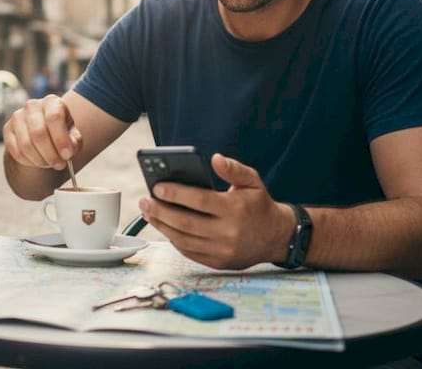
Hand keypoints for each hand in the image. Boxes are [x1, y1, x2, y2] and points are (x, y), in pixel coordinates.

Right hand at [3, 95, 82, 171]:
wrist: (42, 133)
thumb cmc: (61, 133)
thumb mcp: (73, 136)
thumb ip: (74, 143)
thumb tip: (67, 152)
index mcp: (52, 102)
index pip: (54, 118)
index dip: (61, 139)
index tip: (67, 156)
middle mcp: (32, 106)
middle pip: (38, 133)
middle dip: (50, 154)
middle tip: (59, 165)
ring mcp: (17, 116)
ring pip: (26, 145)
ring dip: (40, 160)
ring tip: (49, 163)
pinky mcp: (7, 129)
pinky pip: (16, 151)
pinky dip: (28, 161)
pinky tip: (37, 161)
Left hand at [138, 153, 294, 269]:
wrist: (277, 237)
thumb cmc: (259, 205)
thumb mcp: (252, 181)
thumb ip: (234, 169)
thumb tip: (215, 159)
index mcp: (235, 209)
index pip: (199, 200)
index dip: (175, 193)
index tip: (157, 187)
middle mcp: (228, 232)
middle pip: (186, 222)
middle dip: (160, 211)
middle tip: (144, 201)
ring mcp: (223, 251)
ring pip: (183, 239)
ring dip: (162, 226)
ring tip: (148, 213)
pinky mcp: (218, 263)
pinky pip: (189, 252)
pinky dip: (173, 239)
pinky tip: (164, 226)